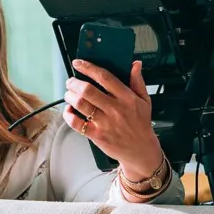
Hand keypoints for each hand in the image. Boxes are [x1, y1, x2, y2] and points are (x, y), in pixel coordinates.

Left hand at [62, 60, 163, 180]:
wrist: (141, 150)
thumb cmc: (141, 124)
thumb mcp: (145, 100)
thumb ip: (138, 81)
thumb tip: (135, 65)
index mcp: (126, 98)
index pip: (105, 77)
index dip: (89, 68)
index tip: (79, 63)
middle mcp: (114, 109)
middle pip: (88, 90)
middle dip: (74, 83)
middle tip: (71, 81)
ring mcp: (104, 123)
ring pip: (80, 104)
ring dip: (70, 96)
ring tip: (69, 94)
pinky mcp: (96, 135)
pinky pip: (76, 123)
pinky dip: (69, 115)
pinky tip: (69, 110)